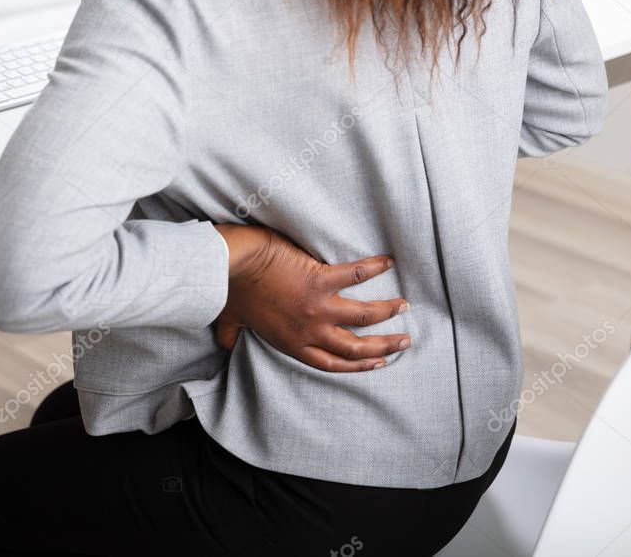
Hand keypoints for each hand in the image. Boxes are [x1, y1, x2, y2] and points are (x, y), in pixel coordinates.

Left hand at [214, 224, 411, 371]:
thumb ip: (233, 336)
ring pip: (362, 317)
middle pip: (355, 347)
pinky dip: (374, 268)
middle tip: (404, 341)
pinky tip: (388, 263)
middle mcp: (309, 331)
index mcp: (292, 343)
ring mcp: (317, 307)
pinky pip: (354, 275)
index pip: (332, 363)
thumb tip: (226, 345)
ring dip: (387, 312)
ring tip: (404, 306)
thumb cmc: (229, 292)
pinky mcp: (320, 280)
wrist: (229, 267)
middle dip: (383, 346)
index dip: (358, 366)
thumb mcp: (231, 322)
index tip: (377, 362)